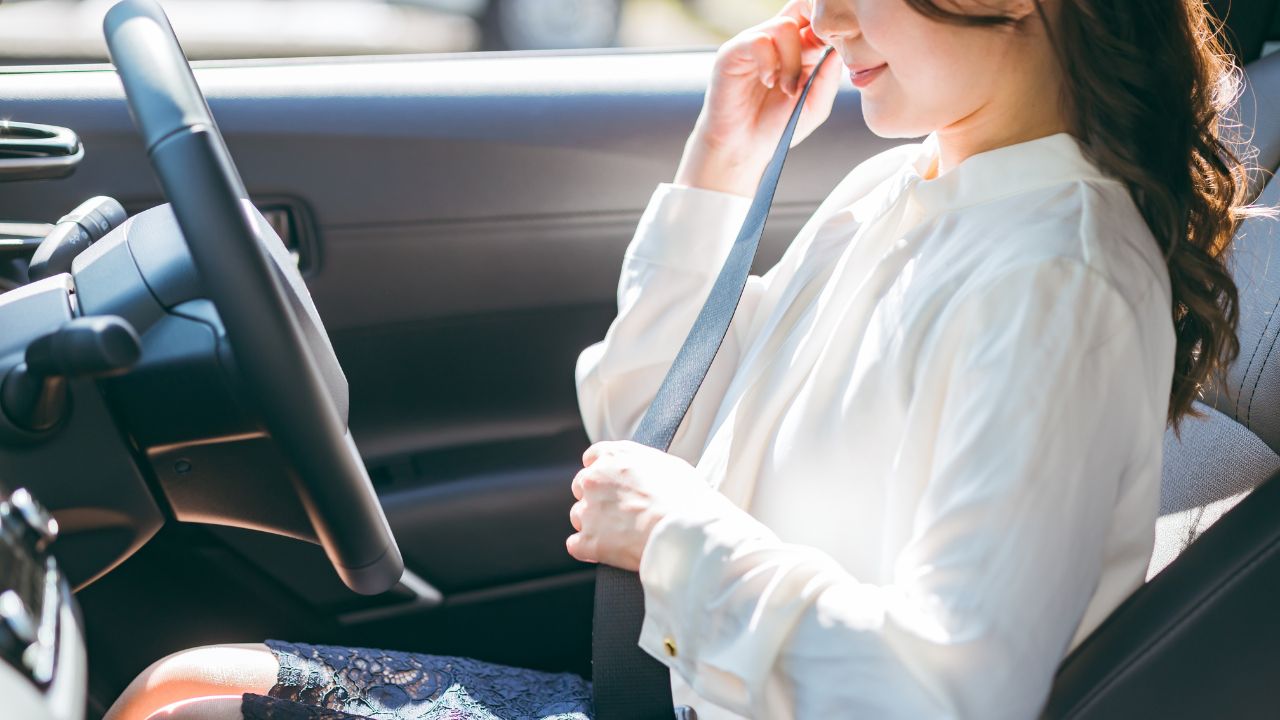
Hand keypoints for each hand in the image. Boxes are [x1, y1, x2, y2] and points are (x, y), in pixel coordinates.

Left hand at [566, 440, 713, 571]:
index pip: (592, 457)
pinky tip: (607, 551)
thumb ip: (644, 463)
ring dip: (594, 524)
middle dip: (596, 497)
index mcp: (613, 456)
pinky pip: (576, 545)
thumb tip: (643, 471)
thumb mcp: (669, 464)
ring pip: (579, 516)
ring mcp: (588, 511)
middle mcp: (594, 479)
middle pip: (581, 486)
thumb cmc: (685, 497)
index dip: (602, 471)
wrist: (683, 530)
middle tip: (620, 510)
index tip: (611, 482)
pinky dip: (589, 549)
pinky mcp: (589, 541)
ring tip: (620, 534)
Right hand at [675, 0, 842, 197]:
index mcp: (800, 48)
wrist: (744, 149)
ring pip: (784, 26)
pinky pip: (759, 41)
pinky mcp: (733, 52)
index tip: (839, 54)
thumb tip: (839, 50)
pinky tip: (769, 83)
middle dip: (818, 30)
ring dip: (792, 61)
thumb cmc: (777, 127)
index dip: (833, 29)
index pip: (817, 18)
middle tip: (818, 61)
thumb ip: (828, 79)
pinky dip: (770, 64)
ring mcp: (754, 43)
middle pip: (802, 7)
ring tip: (788, 90)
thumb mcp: (815, 106)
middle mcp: (776, 40)